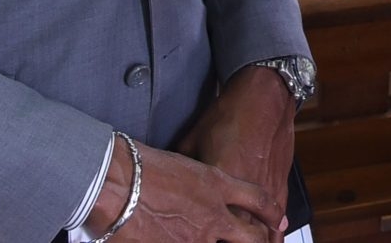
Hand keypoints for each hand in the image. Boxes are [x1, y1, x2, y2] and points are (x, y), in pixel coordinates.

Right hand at [87, 138, 280, 242]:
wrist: (114, 182)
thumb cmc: (139, 164)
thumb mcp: (182, 156)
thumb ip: (200, 175)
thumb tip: (201, 178)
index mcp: (216, 185)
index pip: (259, 199)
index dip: (271, 212)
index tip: (276, 220)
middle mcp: (213, 216)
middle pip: (253, 237)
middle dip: (259, 241)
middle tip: (258, 241)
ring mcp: (196, 239)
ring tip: (209, 238)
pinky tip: (175, 241)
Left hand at [178, 66, 298, 236]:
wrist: (263, 98)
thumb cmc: (227, 116)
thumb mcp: (192, 141)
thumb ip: (183, 169)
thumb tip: (168, 183)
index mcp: (216, 186)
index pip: (209, 224)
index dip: (200, 233)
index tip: (192, 235)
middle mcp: (243, 194)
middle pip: (240, 235)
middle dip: (235, 241)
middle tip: (222, 240)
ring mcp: (264, 192)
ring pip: (263, 232)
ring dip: (258, 241)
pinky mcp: (279, 185)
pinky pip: (278, 218)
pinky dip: (275, 231)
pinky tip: (272, 238)